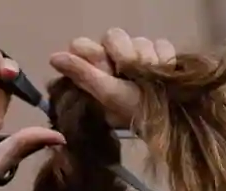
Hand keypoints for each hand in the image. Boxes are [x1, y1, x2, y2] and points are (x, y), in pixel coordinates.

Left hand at [50, 29, 176, 128]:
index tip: (105, 69)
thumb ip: (83, 74)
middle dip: (124, 55)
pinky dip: (164, 59)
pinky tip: (164, 73)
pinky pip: (160, 44)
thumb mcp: (107, 95)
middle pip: (114, 36)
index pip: (83, 45)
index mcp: (96, 69)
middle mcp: (114, 58)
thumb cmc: (135, 111)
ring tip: (151, 81)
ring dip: (146, 61)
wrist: (172, 119)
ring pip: (139, 40)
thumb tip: (53, 57)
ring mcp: (139, 53)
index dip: (94, 54)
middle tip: (130, 75)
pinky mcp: (162, 52)